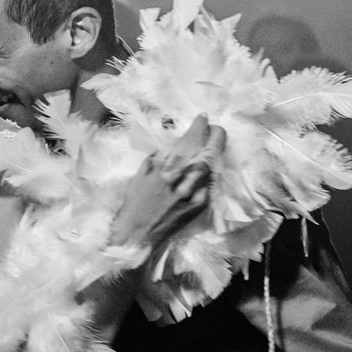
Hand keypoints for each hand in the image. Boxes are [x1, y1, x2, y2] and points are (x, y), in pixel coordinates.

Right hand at [108, 113, 225, 249]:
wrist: (138, 234)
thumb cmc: (134, 203)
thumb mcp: (140, 175)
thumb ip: (157, 159)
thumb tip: (170, 146)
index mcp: (165, 169)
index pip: (188, 142)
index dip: (199, 128)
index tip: (203, 118)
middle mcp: (181, 180)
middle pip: (207, 152)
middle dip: (215, 136)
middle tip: (215, 128)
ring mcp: (193, 194)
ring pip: (212, 167)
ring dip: (216, 152)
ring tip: (216, 142)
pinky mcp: (199, 206)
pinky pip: (210, 184)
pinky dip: (212, 171)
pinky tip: (212, 165)